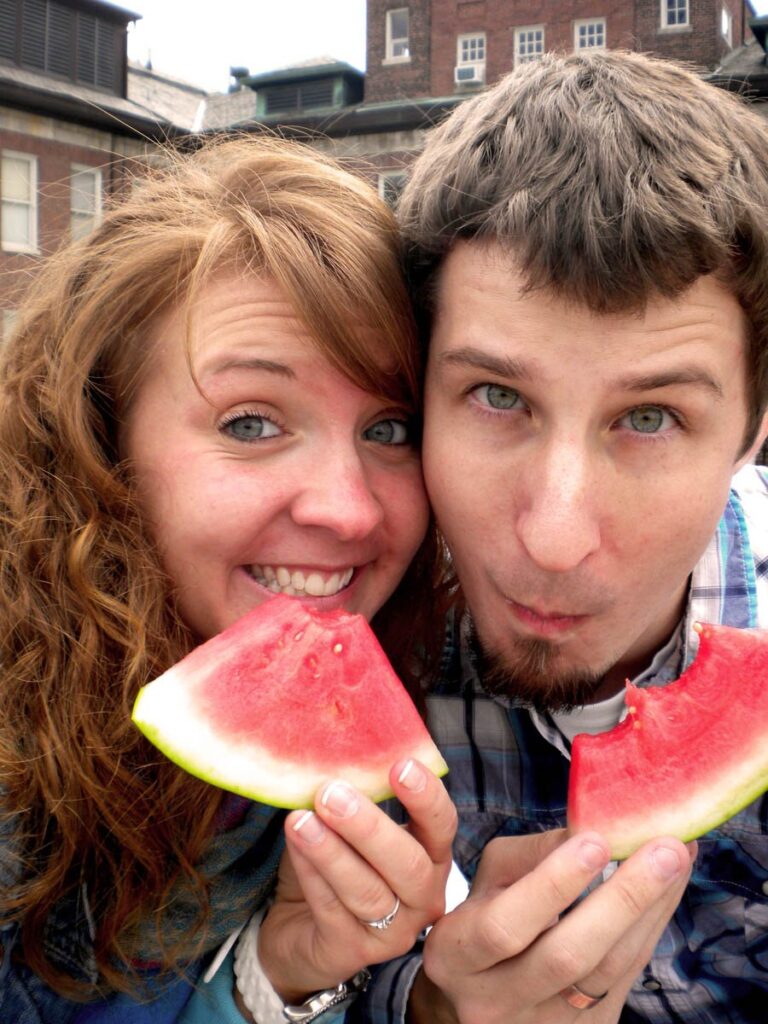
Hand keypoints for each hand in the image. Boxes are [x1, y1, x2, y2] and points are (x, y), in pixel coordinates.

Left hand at [259, 758, 457, 1002]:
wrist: (297, 929)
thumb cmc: (332, 864)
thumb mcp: (347, 826)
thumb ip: (353, 795)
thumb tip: (334, 751)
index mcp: (430, 856)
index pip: (442, 825)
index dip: (425, 797)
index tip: (400, 765)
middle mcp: (423, 896)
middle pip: (407, 863)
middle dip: (369, 827)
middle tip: (331, 793)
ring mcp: (392, 932)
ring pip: (368, 891)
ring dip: (332, 852)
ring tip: (300, 820)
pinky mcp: (353, 953)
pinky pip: (333, 912)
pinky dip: (313, 876)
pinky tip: (295, 848)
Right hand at [411, 829, 695, 1023]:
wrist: (480, 998)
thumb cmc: (486, 917)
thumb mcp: (489, 881)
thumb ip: (533, 854)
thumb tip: (592, 825)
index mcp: (457, 955)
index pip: (506, 925)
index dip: (552, 885)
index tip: (596, 840)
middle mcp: (494, 1003)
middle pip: (567, 957)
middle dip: (622, 898)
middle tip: (667, 847)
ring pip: (607, 973)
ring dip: (650, 911)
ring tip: (679, 857)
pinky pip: (625, 980)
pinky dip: (650, 929)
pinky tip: (668, 890)